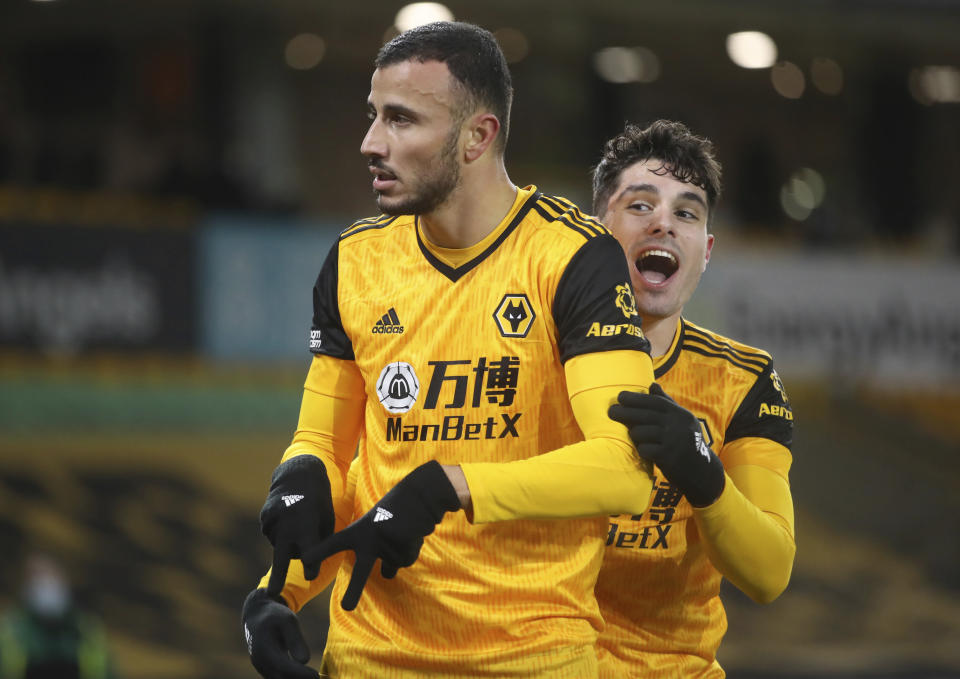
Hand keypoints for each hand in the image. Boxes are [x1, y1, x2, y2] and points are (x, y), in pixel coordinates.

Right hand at [241, 588, 318, 678]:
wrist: (257, 617)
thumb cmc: (276, 616)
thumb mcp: (288, 620)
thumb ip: (295, 640)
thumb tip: (304, 660)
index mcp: (264, 649)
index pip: (283, 667)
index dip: (300, 673)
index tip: (316, 675)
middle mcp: (261, 662)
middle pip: (280, 678)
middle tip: (318, 678)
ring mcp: (262, 668)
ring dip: (296, 678)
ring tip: (314, 676)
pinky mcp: (266, 670)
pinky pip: (279, 677)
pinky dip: (293, 677)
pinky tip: (307, 675)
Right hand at [259, 456, 334, 595]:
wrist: (299, 474)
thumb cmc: (319, 501)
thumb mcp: (327, 519)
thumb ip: (320, 542)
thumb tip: (310, 565)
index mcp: (308, 523)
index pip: (309, 551)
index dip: (312, 564)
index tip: (311, 575)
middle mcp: (288, 523)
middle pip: (283, 557)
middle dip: (278, 576)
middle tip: (271, 594)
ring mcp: (274, 521)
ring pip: (280, 546)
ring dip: (289, 543)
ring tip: (298, 523)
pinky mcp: (264, 518)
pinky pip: (273, 537)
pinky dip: (280, 534)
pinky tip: (288, 520)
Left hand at [302, 461, 460, 610]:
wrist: (419, 497)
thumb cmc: (393, 512)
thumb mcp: (377, 529)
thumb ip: (377, 553)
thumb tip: (386, 577)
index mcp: (358, 531)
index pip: (334, 543)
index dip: (319, 552)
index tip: (305, 560)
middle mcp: (369, 539)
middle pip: (361, 572)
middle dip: (354, 591)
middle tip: (347, 607)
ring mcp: (387, 545)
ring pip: (390, 568)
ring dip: (397, 555)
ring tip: (400, 534)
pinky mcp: (405, 548)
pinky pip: (404, 562)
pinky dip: (409, 551)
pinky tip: (411, 535)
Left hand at [609, 383, 724, 506]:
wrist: (702, 472)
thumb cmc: (687, 442)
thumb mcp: (682, 420)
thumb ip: (666, 403)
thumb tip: (652, 385)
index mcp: (680, 414)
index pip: (654, 402)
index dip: (636, 398)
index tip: (620, 396)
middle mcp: (678, 425)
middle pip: (644, 416)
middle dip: (625, 412)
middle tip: (611, 411)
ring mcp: (673, 441)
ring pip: (640, 432)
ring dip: (634, 434)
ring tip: (635, 436)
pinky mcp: (668, 457)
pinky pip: (644, 449)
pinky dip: (641, 449)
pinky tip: (645, 451)